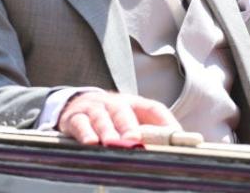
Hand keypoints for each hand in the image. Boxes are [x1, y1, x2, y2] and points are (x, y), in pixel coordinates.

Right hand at [57, 91, 180, 145]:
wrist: (76, 103)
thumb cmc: (111, 117)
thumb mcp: (132, 118)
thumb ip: (151, 131)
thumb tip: (176, 147)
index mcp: (133, 103)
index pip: (153, 108)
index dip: (164, 120)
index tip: (175, 134)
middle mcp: (113, 102)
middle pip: (123, 111)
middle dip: (129, 126)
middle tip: (134, 140)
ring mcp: (93, 109)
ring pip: (101, 118)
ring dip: (107, 131)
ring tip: (113, 143)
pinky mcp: (74, 118)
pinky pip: (80, 124)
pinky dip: (85, 133)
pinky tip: (90, 142)